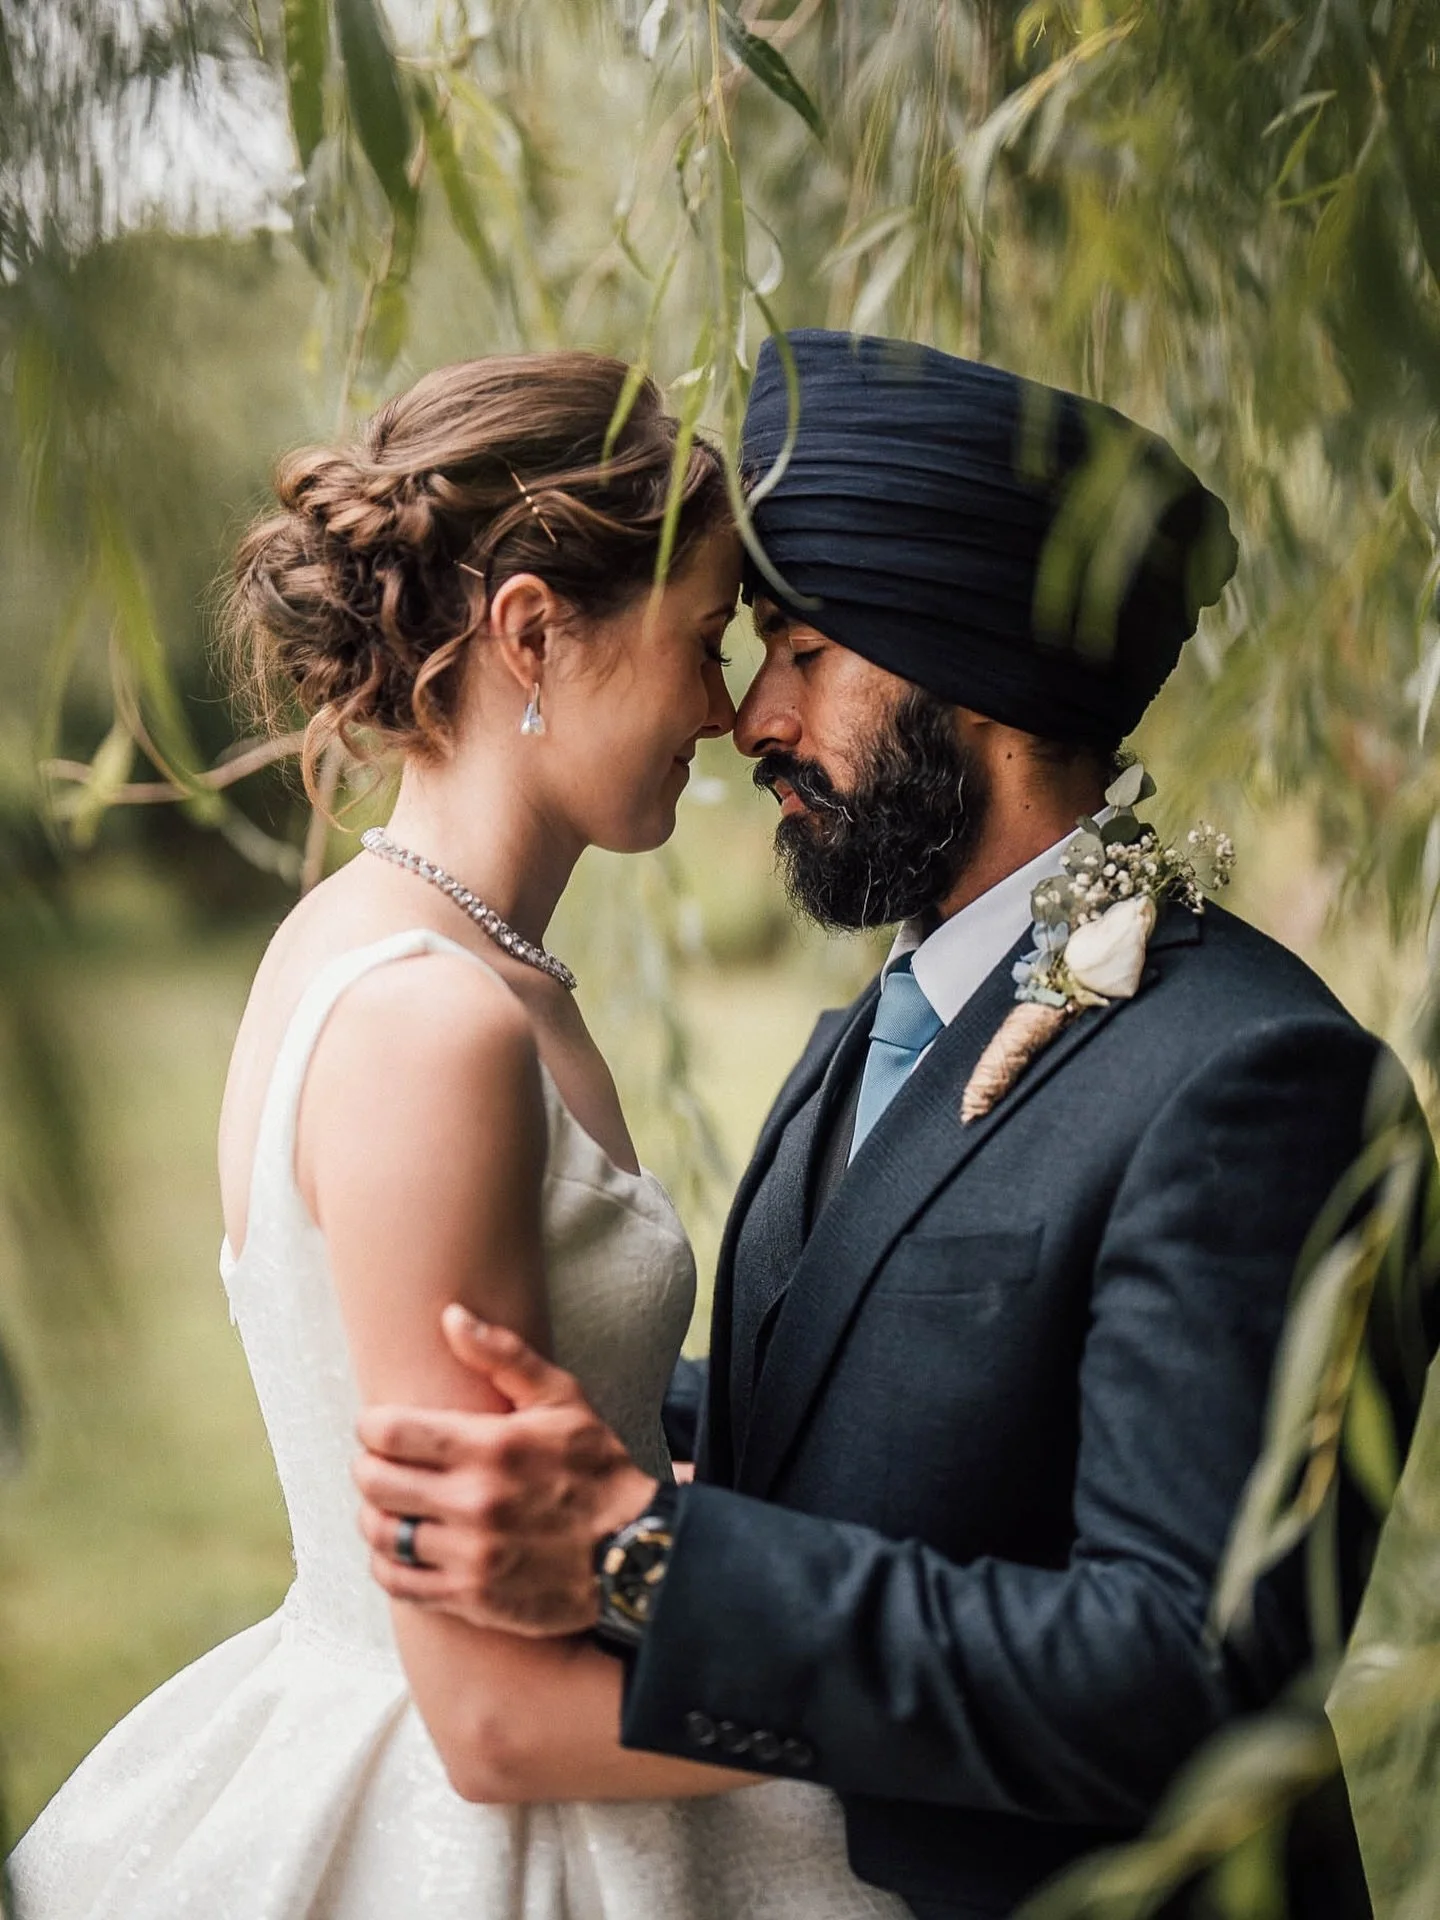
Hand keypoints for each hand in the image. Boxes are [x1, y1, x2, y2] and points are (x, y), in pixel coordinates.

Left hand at [354, 1305, 658, 1635]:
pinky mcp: (472, 1598)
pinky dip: (387, 1564)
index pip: (388, 1432)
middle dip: (368, 1466)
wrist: (638, 1553)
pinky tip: (401, 1549)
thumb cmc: (597, 1469)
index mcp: (490, 1446)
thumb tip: (450, 1317)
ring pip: (381, 1534)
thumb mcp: (563, 1399)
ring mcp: (470, 1554)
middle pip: (374, 1482)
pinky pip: (398, 1583)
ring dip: (375, 1515)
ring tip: (389, 1505)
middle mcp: (474, 1502)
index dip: (372, 1424)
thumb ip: (503, 1355)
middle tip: (380, 1463)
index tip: (381, 1425)